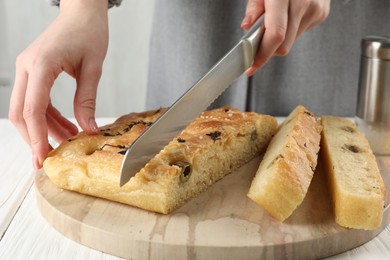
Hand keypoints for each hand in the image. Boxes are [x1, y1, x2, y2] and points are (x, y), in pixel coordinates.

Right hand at [8, 0, 108, 168]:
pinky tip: (66, 127)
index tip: (44, 157)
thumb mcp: (93, 68)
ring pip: (27, 109)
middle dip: (34, 138)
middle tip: (51, 158)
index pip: (33, 109)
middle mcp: (27, 67)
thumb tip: (88, 130)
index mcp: (41, 65)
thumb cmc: (89, 33)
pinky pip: (37, 101)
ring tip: (68, 142)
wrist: (82, 13)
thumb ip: (87, 100)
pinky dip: (49, 117)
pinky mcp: (34, 72)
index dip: (37, 137)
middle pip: (21, 112)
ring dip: (45, 128)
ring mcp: (28, 70)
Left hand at [241, 0, 330, 74]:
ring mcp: (316, 9)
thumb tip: (247, 27)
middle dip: (267, 51)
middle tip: (255, 47)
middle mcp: (304, 3)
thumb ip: (254, 7)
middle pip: (283, 45)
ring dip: (278, 40)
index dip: (262, 55)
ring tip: (273, 22)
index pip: (275, 35)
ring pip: (291, 42)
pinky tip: (287, 17)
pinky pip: (300, 33)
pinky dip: (289, 31)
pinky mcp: (322, 14)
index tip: (251, 66)